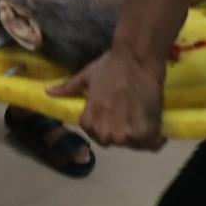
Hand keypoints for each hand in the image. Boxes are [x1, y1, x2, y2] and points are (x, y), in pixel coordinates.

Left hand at [47, 46, 165, 149]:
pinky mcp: (145, 134)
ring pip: (134, 144)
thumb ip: (68, 88)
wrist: (136, 60)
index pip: (99, 135)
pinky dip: (156, 137)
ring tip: (145, 117)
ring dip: (141, 134)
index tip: (119, 114)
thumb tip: (48, 91)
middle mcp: (105, 134)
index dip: (111, 124)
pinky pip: (152, 145)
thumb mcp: (86, 77)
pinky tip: (157, 126)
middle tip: (133, 113)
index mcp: (88, 123)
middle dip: (125, 131)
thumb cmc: (111, 66)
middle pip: (117, 141)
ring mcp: (124, 136)